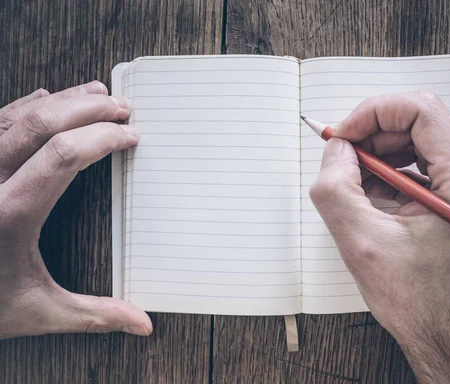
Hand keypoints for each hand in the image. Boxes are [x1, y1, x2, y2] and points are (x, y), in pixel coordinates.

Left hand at [0, 82, 151, 339]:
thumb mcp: (38, 311)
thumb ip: (94, 314)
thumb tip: (143, 323)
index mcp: (8, 216)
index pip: (63, 156)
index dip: (103, 137)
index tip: (130, 136)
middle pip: (41, 124)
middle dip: (88, 109)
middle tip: (122, 107)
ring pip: (15, 115)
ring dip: (60, 100)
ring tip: (95, 93)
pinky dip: (24, 103)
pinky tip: (45, 97)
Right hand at [310, 91, 449, 382]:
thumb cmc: (426, 306)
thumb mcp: (364, 244)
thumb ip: (337, 187)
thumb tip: (336, 151)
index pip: (420, 108)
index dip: (372, 113)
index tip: (342, 135)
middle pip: (423, 121)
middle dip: (374, 133)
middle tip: (343, 157)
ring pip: (424, 142)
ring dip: (384, 154)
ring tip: (357, 183)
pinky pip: (430, 167)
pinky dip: (397, 173)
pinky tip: (377, 199)